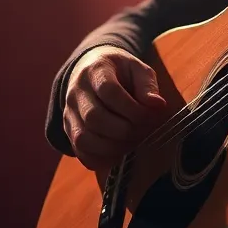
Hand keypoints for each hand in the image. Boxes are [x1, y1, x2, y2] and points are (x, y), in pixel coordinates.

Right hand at [63, 45, 168, 170]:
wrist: (90, 71)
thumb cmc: (120, 72)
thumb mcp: (137, 68)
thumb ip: (147, 85)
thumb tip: (157, 105)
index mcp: (96, 70)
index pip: (108, 91)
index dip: (131, 108)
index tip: (149, 115)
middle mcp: (77, 91)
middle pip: (94, 118)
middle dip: (124, 130)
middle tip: (142, 132)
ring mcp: (69, 112)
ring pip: (83, 138)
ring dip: (111, 147)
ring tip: (131, 144)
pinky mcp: (69, 130)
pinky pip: (80, 151)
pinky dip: (100, 158)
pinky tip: (117, 154)